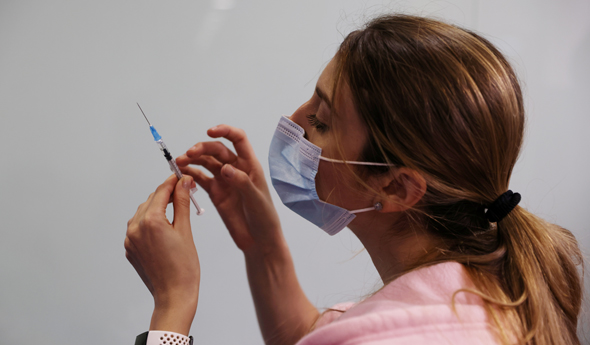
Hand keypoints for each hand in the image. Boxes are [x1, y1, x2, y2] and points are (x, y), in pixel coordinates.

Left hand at [125, 174, 199, 335]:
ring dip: (157, 207)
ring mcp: (130, 239)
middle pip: (151, 200)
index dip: (173, 181)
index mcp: (151, 221)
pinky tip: (165, 227)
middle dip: (167, 195)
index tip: (182, 177)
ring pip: (143, 213)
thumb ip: (182, 203)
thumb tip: (184, 182)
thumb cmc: (184, 267)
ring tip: (176, 210)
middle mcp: (135, 228)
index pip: (161, 191)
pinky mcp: (130, 249)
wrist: (174, 295)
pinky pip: (139, 228)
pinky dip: (150, 222)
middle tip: (184, 193)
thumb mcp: (185, 230)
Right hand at [176, 125, 282, 254]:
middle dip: (202, 148)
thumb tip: (226, 168)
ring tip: (179, 162)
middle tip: (189, 154)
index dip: (225, 131)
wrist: (259, 241)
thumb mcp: (256, 200)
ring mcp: (225, 180)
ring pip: (207, 162)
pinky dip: (190, 174)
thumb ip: (242, 183)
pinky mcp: (216, 192)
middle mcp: (236, 169)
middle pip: (217, 150)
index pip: (238, 139)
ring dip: (193, 159)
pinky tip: (180, 173)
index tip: (210, 131)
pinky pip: (201, 178)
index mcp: (250, 165)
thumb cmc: (264, 218)